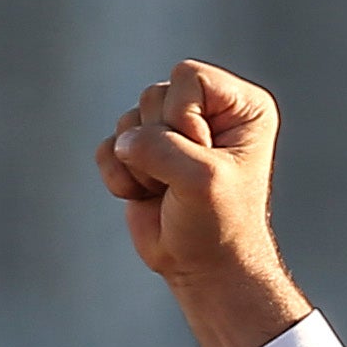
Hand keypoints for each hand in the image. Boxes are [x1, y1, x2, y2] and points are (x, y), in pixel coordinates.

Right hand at [93, 59, 311, 346]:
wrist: (203, 269)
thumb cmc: (218, 224)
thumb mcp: (200, 179)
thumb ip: (159, 148)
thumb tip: (121, 142)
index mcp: (238, 105)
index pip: (188, 76)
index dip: (183, 117)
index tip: (204, 157)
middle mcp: (206, 111)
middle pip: (154, 95)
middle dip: (161, 144)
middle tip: (184, 181)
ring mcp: (170, 132)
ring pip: (128, 121)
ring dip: (140, 165)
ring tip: (167, 191)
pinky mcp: (140, 156)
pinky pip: (108, 147)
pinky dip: (119, 177)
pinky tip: (145, 197)